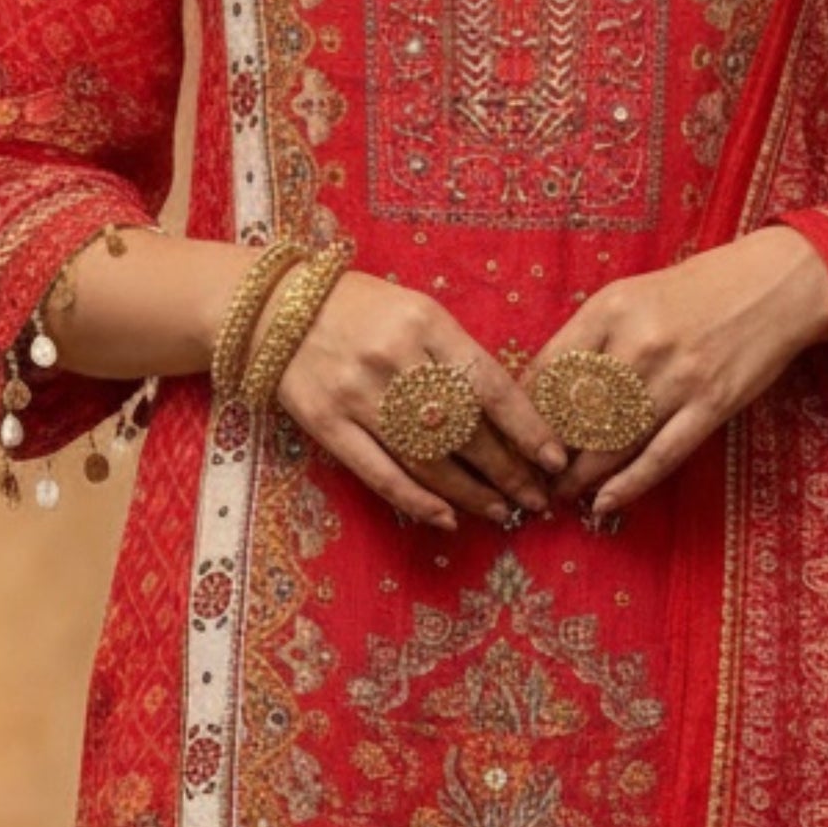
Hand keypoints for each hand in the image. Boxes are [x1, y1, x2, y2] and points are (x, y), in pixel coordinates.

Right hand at [270, 269, 568, 533]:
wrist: (272, 309)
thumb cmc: (360, 308)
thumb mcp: (416, 310)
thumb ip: (456, 355)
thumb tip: (509, 414)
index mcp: (425, 322)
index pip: (490, 385)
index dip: (527, 428)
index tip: (555, 459)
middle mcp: (394, 360)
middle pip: (464, 429)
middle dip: (507, 470)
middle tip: (535, 498)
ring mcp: (357, 395)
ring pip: (426, 458)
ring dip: (470, 492)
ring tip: (501, 511)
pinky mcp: (326, 425)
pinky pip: (378, 473)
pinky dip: (416, 501)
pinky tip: (446, 518)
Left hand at [532, 227, 827, 521]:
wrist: (775, 285)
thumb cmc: (695, 291)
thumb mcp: (631, 295)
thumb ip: (589, 337)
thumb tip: (542, 391)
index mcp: (610, 308)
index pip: (549, 370)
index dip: (525, 413)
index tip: (512, 438)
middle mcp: (639, 342)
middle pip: (576, 414)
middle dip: (548, 454)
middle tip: (531, 478)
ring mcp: (678, 377)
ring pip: (612, 442)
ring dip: (580, 477)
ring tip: (560, 494)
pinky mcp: (711, 405)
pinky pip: (661, 456)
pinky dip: (629, 485)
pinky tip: (604, 502)